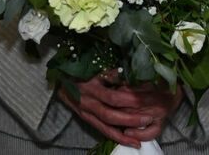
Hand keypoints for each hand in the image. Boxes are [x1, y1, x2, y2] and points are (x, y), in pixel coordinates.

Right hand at [57, 70, 185, 146]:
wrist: (60, 78)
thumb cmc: (81, 69)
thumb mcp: (95, 66)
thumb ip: (111, 71)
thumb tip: (128, 73)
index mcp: (92, 86)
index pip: (112, 96)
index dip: (129, 99)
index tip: (145, 99)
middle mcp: (88, 101)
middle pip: (111, 114)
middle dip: (130, 119)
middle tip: (148, 118)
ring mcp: (86, 112)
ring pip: (107, 126)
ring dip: (124, 133)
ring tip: (140, 139)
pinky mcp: (86, 119)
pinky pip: (102, 130)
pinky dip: (117, 137)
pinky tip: (130, 142)